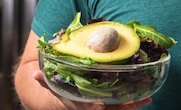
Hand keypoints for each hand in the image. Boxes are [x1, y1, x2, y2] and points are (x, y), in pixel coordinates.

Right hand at [32, 71, 152, 108]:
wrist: (65, 103)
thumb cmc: (61, 93)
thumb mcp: (53, 87)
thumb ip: (45, 81)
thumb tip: (34, 74)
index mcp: (79, 104)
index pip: (86, 107)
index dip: (93, 107)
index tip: (101, 106)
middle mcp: (92, 108)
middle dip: (121, 107)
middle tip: (134, 103)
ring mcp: (101, 108)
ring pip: (118, 109)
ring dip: (132, 105)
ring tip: (147, 99)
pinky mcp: (110, 106)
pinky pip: (122, 105)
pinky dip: (134, 102)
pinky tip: (146, 97)